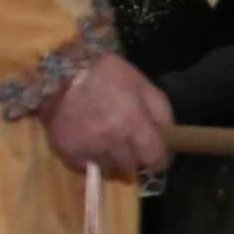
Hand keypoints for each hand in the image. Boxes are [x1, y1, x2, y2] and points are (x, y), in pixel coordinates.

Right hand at [44, 54, 173, 174]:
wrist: (63, 68)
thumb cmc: (107, 75)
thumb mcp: (142, 85)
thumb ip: (161, 112)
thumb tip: (170, 138)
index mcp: (130, 120)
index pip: (152, 156)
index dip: (159, 161)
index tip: (158, 161)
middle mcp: (108, 137)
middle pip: (131, 163)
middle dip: (133, 152)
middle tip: (126, 136)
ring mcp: (85, 145)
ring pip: (109, 164)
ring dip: (111, 154)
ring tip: (104, 132)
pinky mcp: (65, 150)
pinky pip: (86, 164)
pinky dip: (90, 155)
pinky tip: (87, 137)